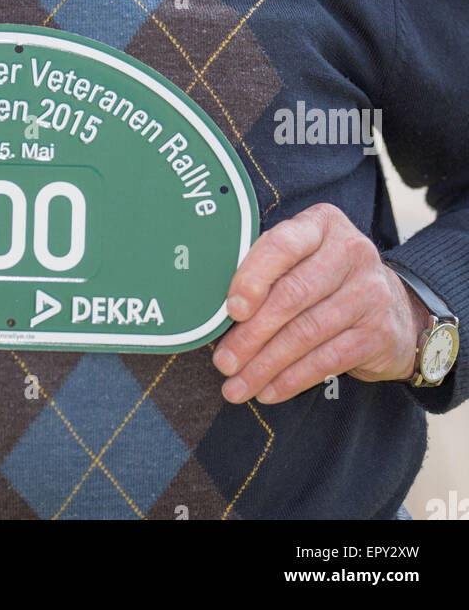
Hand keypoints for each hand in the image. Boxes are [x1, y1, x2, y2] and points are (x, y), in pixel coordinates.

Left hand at [212, 202, 429, 404]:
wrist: (396, 309)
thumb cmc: (327, 280)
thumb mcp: (302, 259)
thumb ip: (268, 271)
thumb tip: (218, 312)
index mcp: (322, 224)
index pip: (282, 245)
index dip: (253, 278)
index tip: (230, 310)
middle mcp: (351, 252)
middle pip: (292, 296)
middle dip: (251, 335)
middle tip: (223, 362)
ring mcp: (369, 292)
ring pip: (306, 333)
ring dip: (265, 365)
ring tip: (237, 386)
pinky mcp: (378, 333)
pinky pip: (327, 360)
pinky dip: (292, 379)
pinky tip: (268, 391)